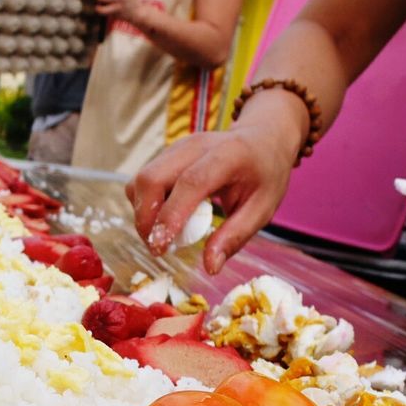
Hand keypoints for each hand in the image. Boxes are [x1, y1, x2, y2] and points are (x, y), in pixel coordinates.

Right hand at [127, 125, 296, 273]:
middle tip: (158, 247)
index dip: (170, 215)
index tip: (160, 247)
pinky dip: (145, 204)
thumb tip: (210, 267)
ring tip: (163, 235)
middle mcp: (195, 146)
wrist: (261, 138)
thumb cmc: (264, 175)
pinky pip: (143, 181)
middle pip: (152, 178)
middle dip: (145, 219)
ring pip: (141, 180)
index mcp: (228, 155)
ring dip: (142, 213)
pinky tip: (165, 217)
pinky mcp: (166, 154)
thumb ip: (235, 236)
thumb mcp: (262, 208)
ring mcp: (176, 148)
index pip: (190, 182)